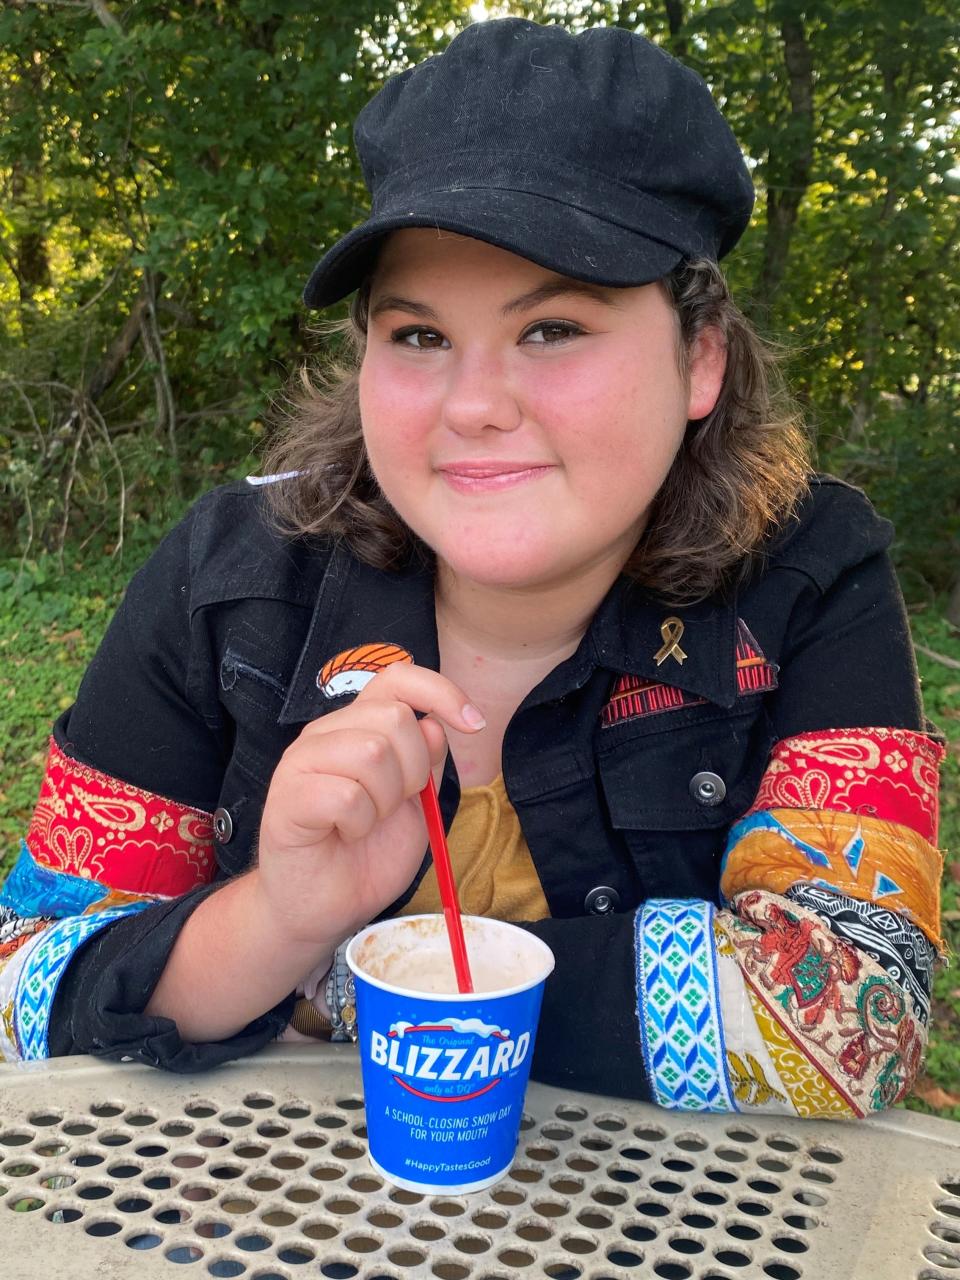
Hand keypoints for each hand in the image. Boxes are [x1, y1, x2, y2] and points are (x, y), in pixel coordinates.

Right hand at [254, 664, 484, 947]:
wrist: (326, 907)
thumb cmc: (366, 852)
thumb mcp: (415, 802)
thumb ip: (426, 761)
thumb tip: (434, 724)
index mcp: (357, 726)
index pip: (398, 678)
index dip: (440, 692)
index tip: (474, 725)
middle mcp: (326, 733)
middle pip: (394, 719)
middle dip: (414, 770)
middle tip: (394, 806)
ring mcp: (301, 762)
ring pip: (371, 753)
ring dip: (384, 800)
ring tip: (367, 822)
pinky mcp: (286, 798)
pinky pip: (345, 795)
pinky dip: (359, 823)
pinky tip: (345, 835)